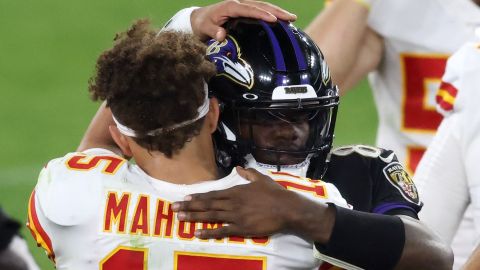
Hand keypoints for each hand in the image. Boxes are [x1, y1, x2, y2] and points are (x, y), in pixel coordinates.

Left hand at [172, 166, 298, 237]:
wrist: (286, 209)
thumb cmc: (275, 193)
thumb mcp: (261, 179)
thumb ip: (248, 173)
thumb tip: (239, 167)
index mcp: (236, 191)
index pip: (213, 194)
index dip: (198, 196)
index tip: (186, 197)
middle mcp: (232, 203)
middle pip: (207, 204)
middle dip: (189, 206)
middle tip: (174, 207)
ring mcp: (235, 216)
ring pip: (210, 216)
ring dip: (194, 217)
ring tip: (180, 217)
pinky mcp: (241, 228)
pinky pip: (222, 231)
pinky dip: (209, 232)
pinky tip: (197, 233)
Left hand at [191, 0, 296, 40]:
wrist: (199, 18)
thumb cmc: (202, 24)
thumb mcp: (204, 28)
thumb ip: (212, 32)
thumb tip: (221, 36)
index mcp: (230, 6)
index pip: (249, 9)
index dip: (261, 14)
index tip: (273, 20)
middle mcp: (239, 3)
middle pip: (261, 5)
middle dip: (276, 11)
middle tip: (291, 18)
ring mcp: (243, 6)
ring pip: (263, 6)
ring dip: (278, 11)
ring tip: (292, 18)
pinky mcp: (246, 11)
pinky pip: (261, 11)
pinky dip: (272, 14)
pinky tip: (283, 21)